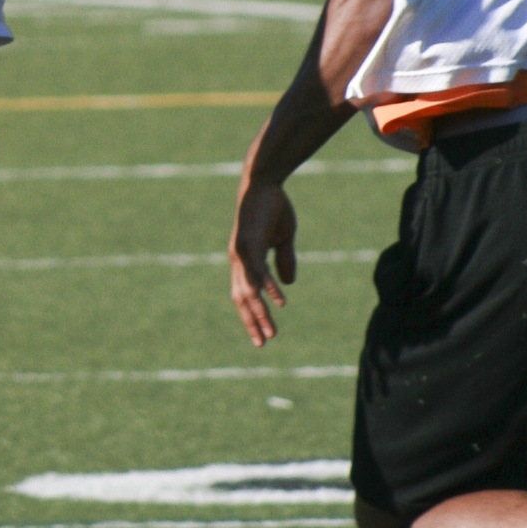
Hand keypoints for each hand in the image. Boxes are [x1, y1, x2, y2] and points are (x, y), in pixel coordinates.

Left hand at [230, 179, 297, 345]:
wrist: (265, 184)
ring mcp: (241, 252)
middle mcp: (238, 260)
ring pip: (248, 289)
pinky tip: (274, 300)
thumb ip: (284, 260)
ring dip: (258, 312)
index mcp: (245, 261)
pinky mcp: (248, 242)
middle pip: (243, 298)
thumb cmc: (272, 208)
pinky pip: (255, 269)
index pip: (246, 294)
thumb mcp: (283, 239)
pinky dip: (264, 285)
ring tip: (270, 331)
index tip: (263, 335)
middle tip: (263, 343)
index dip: (253, 315)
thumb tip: (288, 285)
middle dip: (252, 321)